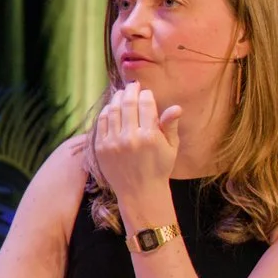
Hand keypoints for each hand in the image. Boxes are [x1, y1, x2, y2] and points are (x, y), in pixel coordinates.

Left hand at [89, 82, 182, 217]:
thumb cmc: (159, 168)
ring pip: (112, 111)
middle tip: (132, 86)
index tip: (146, 92)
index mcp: (150, 136)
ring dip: (117, 99)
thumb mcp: (171, 147)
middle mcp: (130, 138)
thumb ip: (170, 126)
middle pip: (128, 104)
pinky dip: (106, 112)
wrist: (140, 191)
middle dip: (130, 91)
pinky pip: (101, 123)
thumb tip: (176, 107)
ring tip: (122, 94)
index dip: (145, 94)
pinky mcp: (101, 147)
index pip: (145, 104)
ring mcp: (113, 143)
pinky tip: (111, 108)